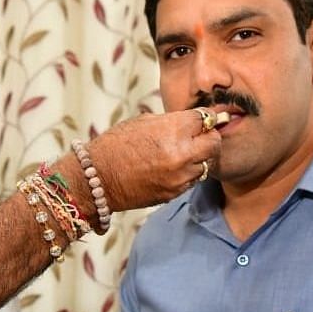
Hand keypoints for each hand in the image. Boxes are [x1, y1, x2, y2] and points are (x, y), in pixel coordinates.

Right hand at [86, 109, 220, 211]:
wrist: (96, 178)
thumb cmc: (115, 145)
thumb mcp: (143, 122)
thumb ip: (171, 122)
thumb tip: (191, 121)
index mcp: (174, 130)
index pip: (207, 119)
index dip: (204, 118)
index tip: (200, 121)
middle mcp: (182, 154)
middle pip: (215, 142)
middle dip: (209, 138)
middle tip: (198, 137)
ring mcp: (180, 176)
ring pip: (207, 164)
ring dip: (199, 158)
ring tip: (182, 154)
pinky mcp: (174, 193)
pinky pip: (192, 180)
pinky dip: (187, 173)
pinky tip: (172, 168)